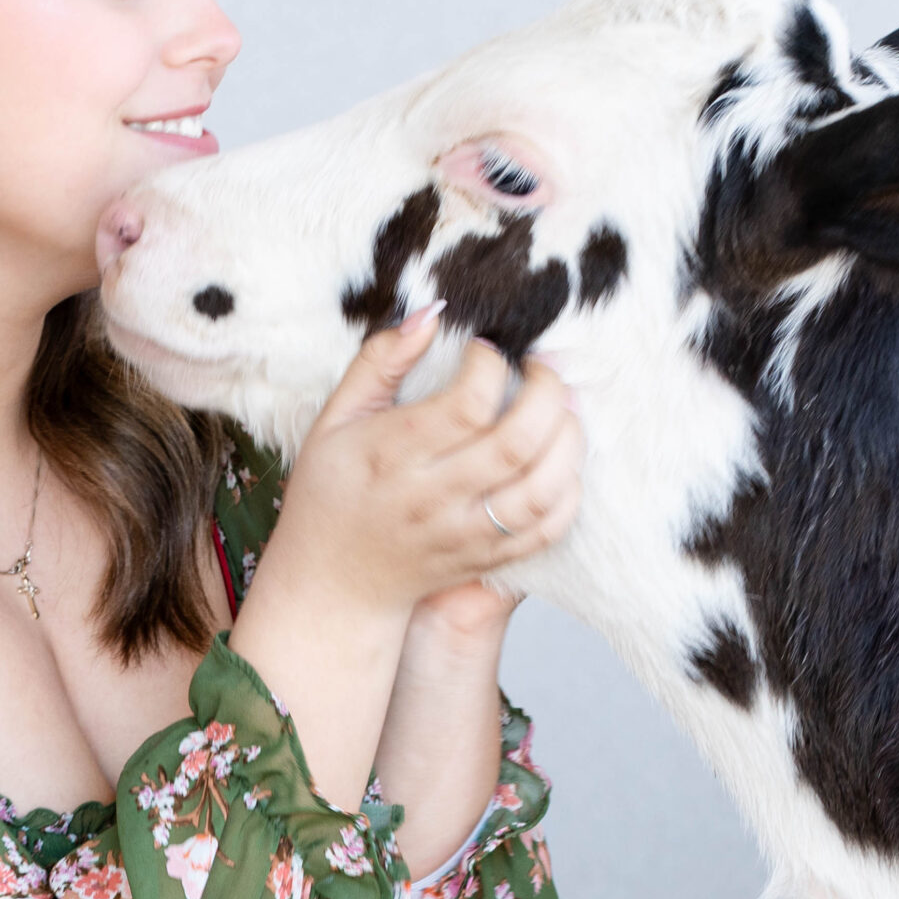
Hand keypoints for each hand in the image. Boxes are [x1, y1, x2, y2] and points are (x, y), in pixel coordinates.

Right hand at [226, 307, 577, 812]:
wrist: (332, 585)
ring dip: (568, 442)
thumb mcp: (335, 419)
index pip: (467, 404)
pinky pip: (546, 530)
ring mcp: (463, 534)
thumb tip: (430, 313)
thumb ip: (380, 362)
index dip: (492, 365)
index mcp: (392, 455)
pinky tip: (561, 462)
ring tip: (563, 411)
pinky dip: (568, 493)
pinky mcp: (486, 560)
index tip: (487, 351)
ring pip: (541, 490)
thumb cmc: (330, 494)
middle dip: (548, 393)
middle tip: (543, 370)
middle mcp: (432, 498)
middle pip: (517, 444)